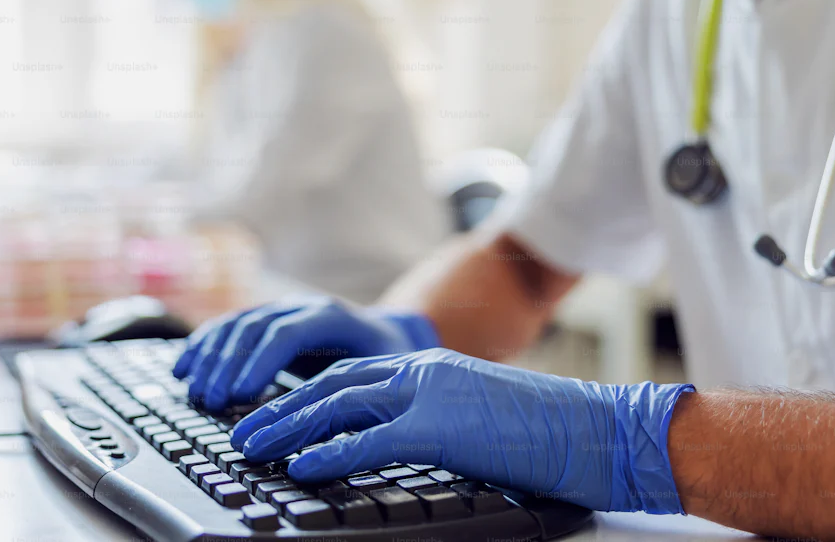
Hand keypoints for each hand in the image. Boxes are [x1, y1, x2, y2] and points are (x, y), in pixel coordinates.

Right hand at [172, 296, 438, 410]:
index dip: (260, 362)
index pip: (287, 333)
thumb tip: (330, 422)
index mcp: (330, 316)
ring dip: (210, 358)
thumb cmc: (387, 360)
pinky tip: (183, 369)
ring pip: (235, 325)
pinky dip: (202, 347)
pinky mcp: (264, 320)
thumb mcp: (383, 372)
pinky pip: (226, 328)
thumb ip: (357, 389)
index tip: (240, 395)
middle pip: (254, 328)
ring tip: (195, 393)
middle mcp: (300, 306)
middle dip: (227, 366)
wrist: (386, 332)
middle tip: (210, 402)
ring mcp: (279, 310)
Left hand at [231, 348, 694, 512]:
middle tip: (243, 432)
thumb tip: (389, 444)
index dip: (305, 395)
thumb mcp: (472, 417)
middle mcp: (421, 370)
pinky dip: (329, 452)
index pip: (351, 374)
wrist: (590, 429)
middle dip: (282, 408)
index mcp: (428, 368)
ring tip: (252, 447)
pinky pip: (369, 438)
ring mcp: (429, 393)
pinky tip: (300, 466)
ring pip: (339, 403)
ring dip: (289, 426)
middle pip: (332, 383)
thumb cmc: (540, 432)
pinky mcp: (439, 425)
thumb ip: (429, 421)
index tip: (273, 415)